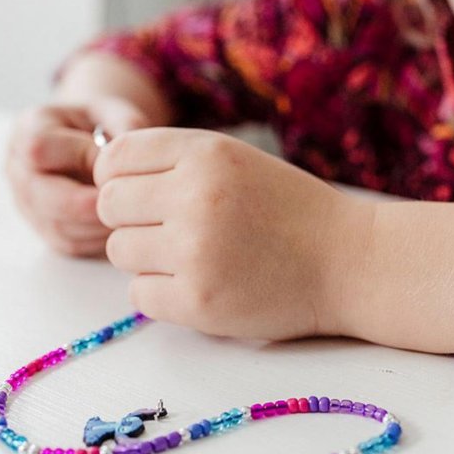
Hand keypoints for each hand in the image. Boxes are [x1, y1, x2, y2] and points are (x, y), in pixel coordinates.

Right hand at [6, 96, 150, 256]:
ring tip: (132, 212)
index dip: (80, 157)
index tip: (114, 162)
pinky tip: (123, 225)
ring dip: (99, 224)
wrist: (90, 142)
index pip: (39, 149)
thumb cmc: (101, 123)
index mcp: (27, 130)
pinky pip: (69, 244)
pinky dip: (99, 239)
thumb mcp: (112, 110)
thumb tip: (135, 158)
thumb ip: (125, 123)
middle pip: (42, 197)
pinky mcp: (45, 230)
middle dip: (89, 202)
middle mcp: (18, 169)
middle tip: (126, 199)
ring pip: (57, 227)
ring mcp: (27, 204)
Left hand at [94, 128, 372, 340]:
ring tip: (193, 257)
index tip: (144, 194)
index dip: (120, 178)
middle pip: (108, 205)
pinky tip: (201, 284)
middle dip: (131, 218)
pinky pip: (139, 293)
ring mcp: (195, 251)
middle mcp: (195, 195)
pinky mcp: (198, 301)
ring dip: (146, 257)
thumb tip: (102, 176)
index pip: (114, 157)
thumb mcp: (237, 160)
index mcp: (205, 152)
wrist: (350, 262)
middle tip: (170, 230)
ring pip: (119, 250)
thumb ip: (175, 161)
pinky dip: (162, 293)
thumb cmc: (291, 210)